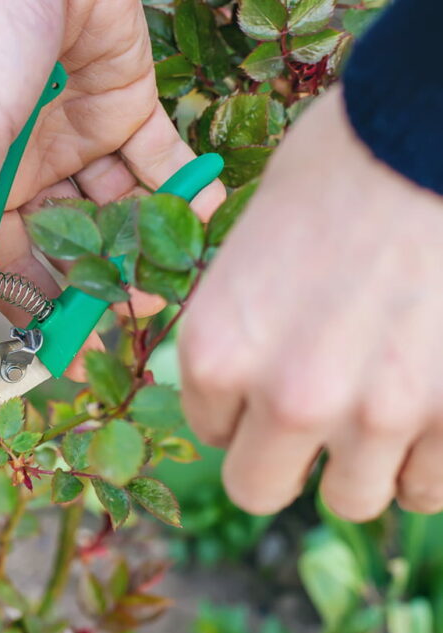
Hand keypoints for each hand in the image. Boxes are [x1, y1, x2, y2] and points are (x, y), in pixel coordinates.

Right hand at [0, 0, 225, 364]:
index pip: (5, 263)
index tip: (62, 357)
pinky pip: (157, 160)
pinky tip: (202, 216)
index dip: (32, 308)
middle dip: (96, 280)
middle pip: (65, 242)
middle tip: (131, 322)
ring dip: (141, 241)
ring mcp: (79, 138)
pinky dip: (180, 186)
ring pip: (115, 208)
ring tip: (170, 278)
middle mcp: (28, 167)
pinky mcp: (126, 106)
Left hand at [180, 87, 442, 520]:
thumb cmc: (343, 164)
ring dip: (365, 462)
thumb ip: (245, 330)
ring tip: (389, 399)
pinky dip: (431, 458)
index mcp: (217, 351)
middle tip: (321, 416)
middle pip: (261, 489)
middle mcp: (287, 398)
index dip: (243, 405)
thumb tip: (248, 380)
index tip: (276, 371)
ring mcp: (380, 416)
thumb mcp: (253, 246)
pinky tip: (433, 402)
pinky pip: (434, 487)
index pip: (212, 431)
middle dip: (286, 459)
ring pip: (355, 497)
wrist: (432, 135)